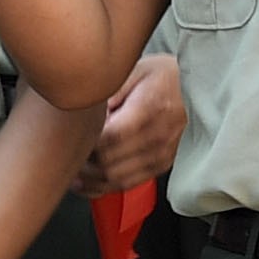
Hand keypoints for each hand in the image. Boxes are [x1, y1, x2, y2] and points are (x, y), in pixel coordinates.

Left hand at [83, 47, 188, 196]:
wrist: (194, 88)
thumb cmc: (159, 76)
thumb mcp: (133, 71)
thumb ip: (108, 92)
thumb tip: (83, 116)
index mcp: (150, 108)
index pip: (110, 137)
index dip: (85, 143)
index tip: (68, 138)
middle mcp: (160, 136)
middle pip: (110, 162)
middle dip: (83, 162)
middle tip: (64, 155)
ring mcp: (163, 154)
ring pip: (117, 179)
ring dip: (90, 179)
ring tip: (70, 171)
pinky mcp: (162, 165)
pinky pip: (128, 184)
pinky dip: (103, 187)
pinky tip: (85, 182)